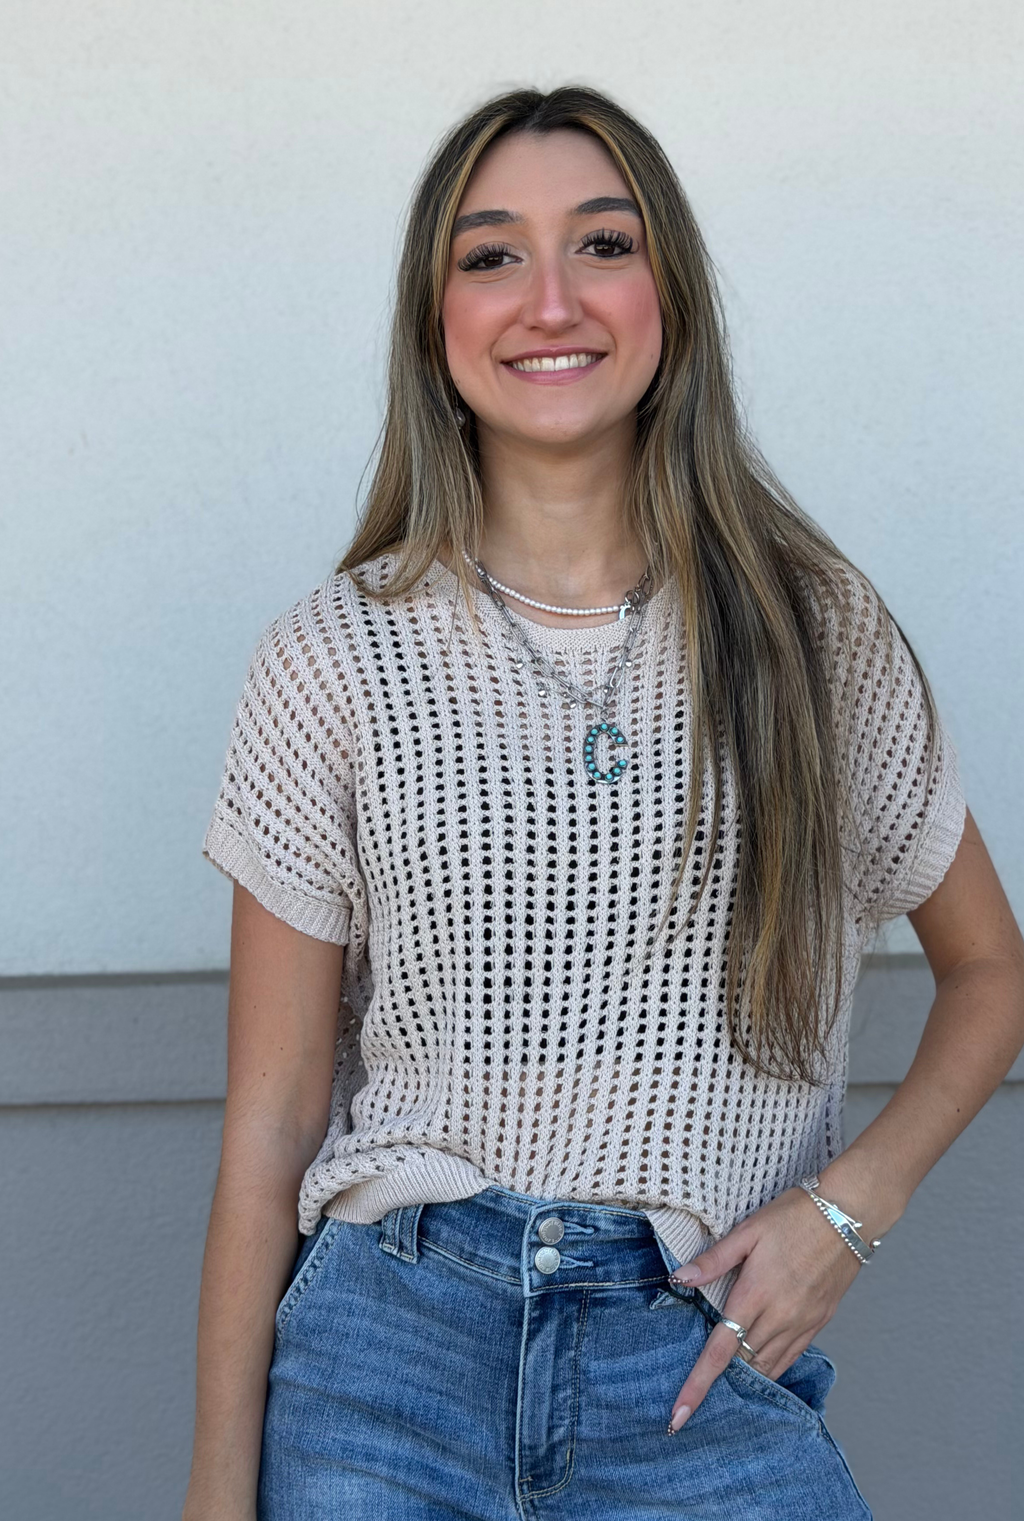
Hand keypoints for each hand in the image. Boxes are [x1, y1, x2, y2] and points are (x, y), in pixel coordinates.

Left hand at [665, 1185, 861, 1431]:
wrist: (847, 1215)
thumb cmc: (794, 1216)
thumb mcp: (748, 1231)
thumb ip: (713, 1260)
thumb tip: (679, 1279)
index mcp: (756, 1295)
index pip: (719, 1351)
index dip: (697, 1386)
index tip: (678, 1416)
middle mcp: (780, 1317)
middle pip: (742, 1363)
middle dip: (718, 1381)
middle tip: (694, 1389)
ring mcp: (802, 1323)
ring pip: (767, 1365)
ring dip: (745, 1375)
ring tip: (724, 1380)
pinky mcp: (819, 1322)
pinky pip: (790, 1357)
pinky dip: (771, 1365)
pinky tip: (759, 1362)